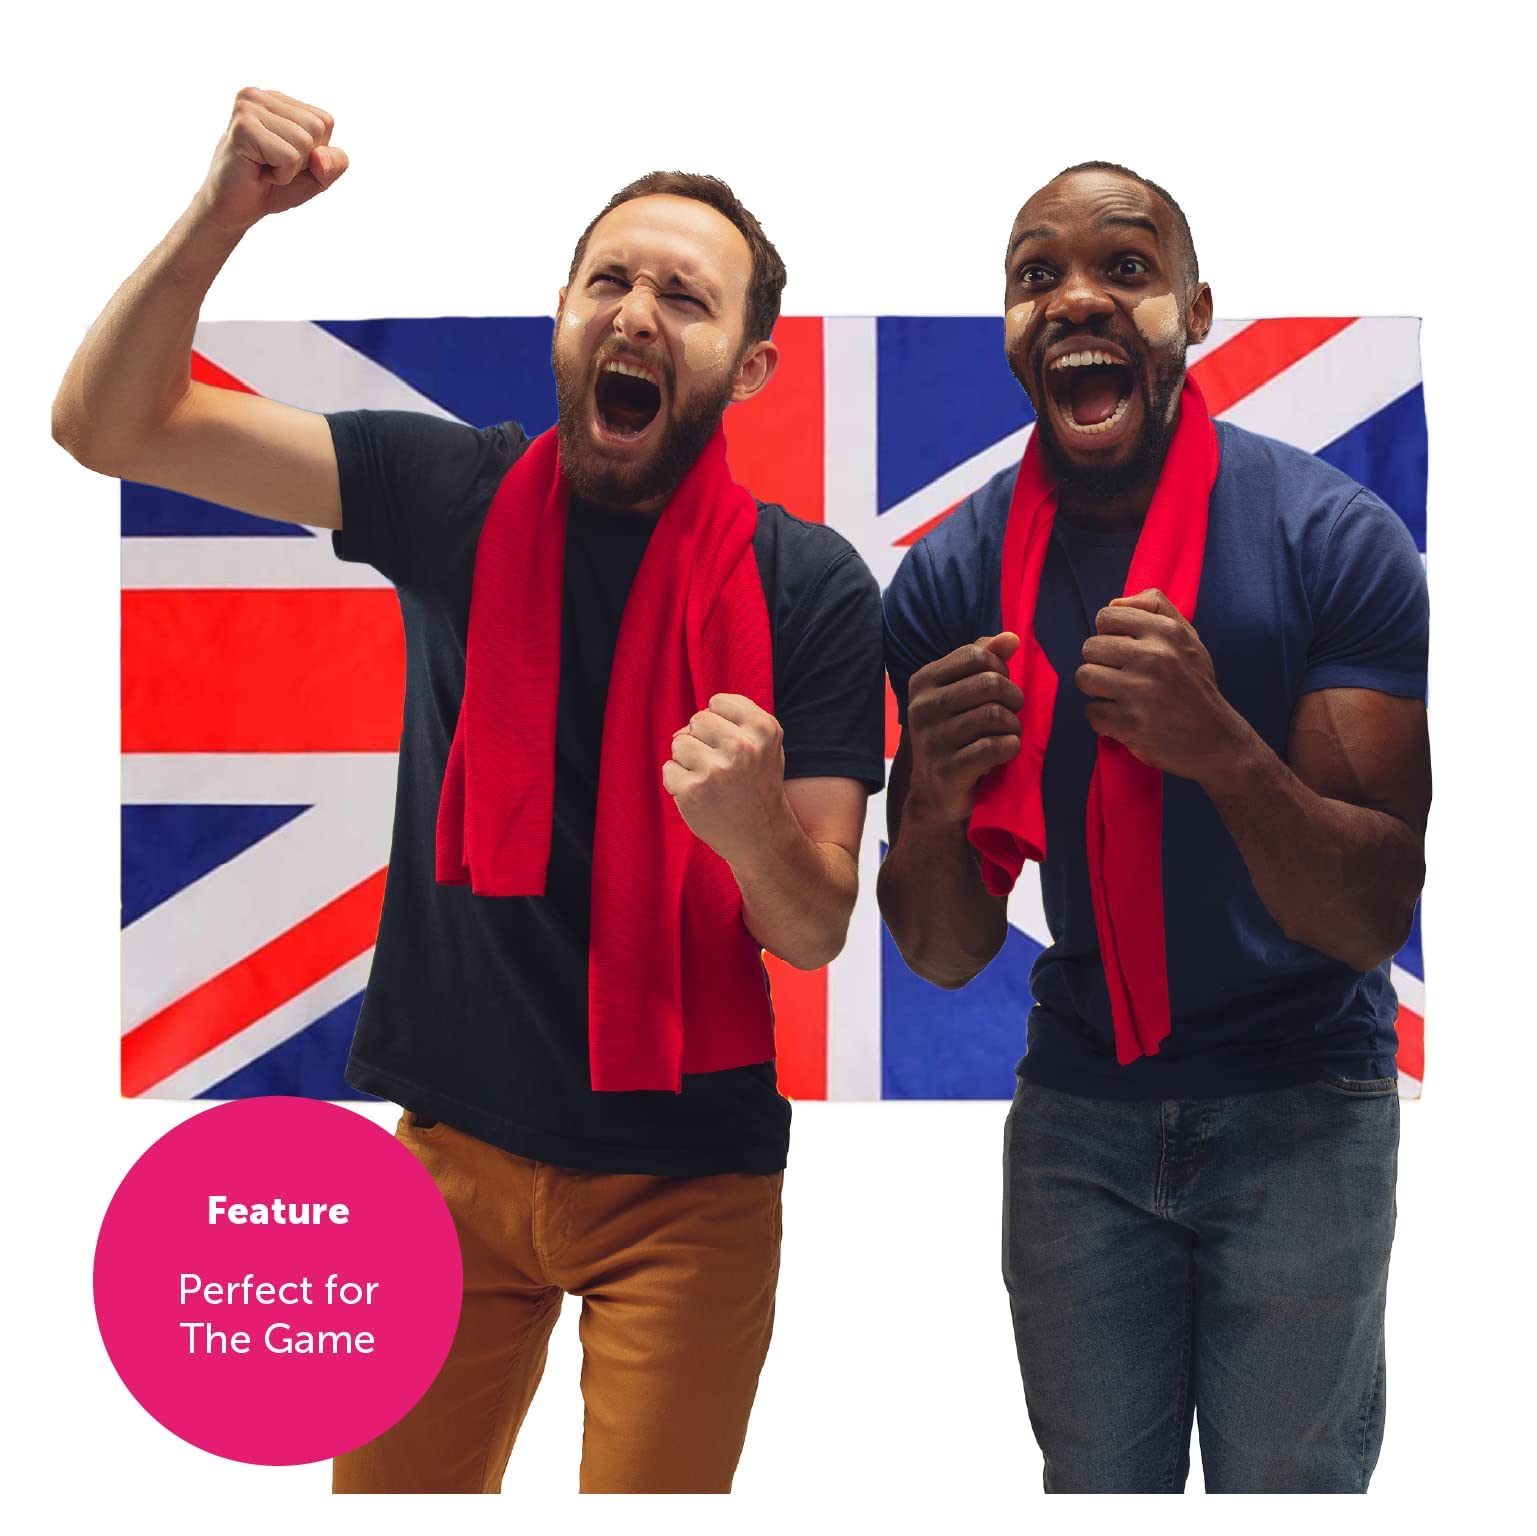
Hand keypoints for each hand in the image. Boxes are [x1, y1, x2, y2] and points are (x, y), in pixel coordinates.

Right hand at [197, 87, 347, 234]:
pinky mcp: (243, 127)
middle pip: (317, 128)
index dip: (315, 152)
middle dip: (303, 159)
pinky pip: (289, 157)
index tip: (285, 158)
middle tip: (272, 164)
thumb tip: (322, 156)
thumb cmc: (274, 187)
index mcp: (278, 100)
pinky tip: (258, 170)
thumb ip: (336, 163)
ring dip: (290, 168)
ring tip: (264, 167)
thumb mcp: (317, 175)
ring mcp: (248, 107)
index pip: (325, 121)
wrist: (234, 209)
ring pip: (305, 141)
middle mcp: (260, 96)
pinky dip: (281, 175)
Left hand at [662, 693, 786, 863]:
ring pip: (679, 742)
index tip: (734, 746)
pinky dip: (678, 782)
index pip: (718, 702)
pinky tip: (701, 797)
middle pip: (698, 720)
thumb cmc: (756, 783)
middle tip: (722, 766)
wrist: (760, 836)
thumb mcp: (763, 743)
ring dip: (688, 761)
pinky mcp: (693, 791)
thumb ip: (731, 720)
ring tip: (711, 781)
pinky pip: (669, 769)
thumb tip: (679, 732)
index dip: (721, 723)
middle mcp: (742, 747)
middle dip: (702, 739)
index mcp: (763, 730)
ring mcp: (716, 770)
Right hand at [904, 633, 1024, 823]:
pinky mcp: (946, 769)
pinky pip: (994, 747)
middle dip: (1013, 698)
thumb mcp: (961, 694)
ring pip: (994, 715)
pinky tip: (1006, 751)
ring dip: (1013, 725)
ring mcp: (931, 739)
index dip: (1000, 668)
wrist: (935, 794)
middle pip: (989, 683)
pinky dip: (1010, 747)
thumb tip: (1011, 638)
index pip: (976, 654)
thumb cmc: (955, 736)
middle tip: (1012, 713)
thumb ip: (984, 661)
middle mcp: (922, 707)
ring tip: (1008, 733)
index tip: (1002, 687)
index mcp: (923, 682)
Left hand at [1075, 588, 1247, 778]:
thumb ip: (1156, 609)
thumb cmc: (1195, 686)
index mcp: (1167, 632)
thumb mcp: (1188, 639)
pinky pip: (1091, 711)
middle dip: (1101, 663)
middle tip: (1121, 677)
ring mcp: (1141, 691)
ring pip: (1084, 677)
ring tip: (1118, 696)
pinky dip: (1103, 719)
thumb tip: (1114, 603)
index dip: (1108, 634)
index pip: (1107, 617)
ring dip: (1097, 690)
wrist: (1216, 740)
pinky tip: (1123, 719)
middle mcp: (1154, 657)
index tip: (1123, 650)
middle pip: (1090, 647)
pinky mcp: (1130, 723)